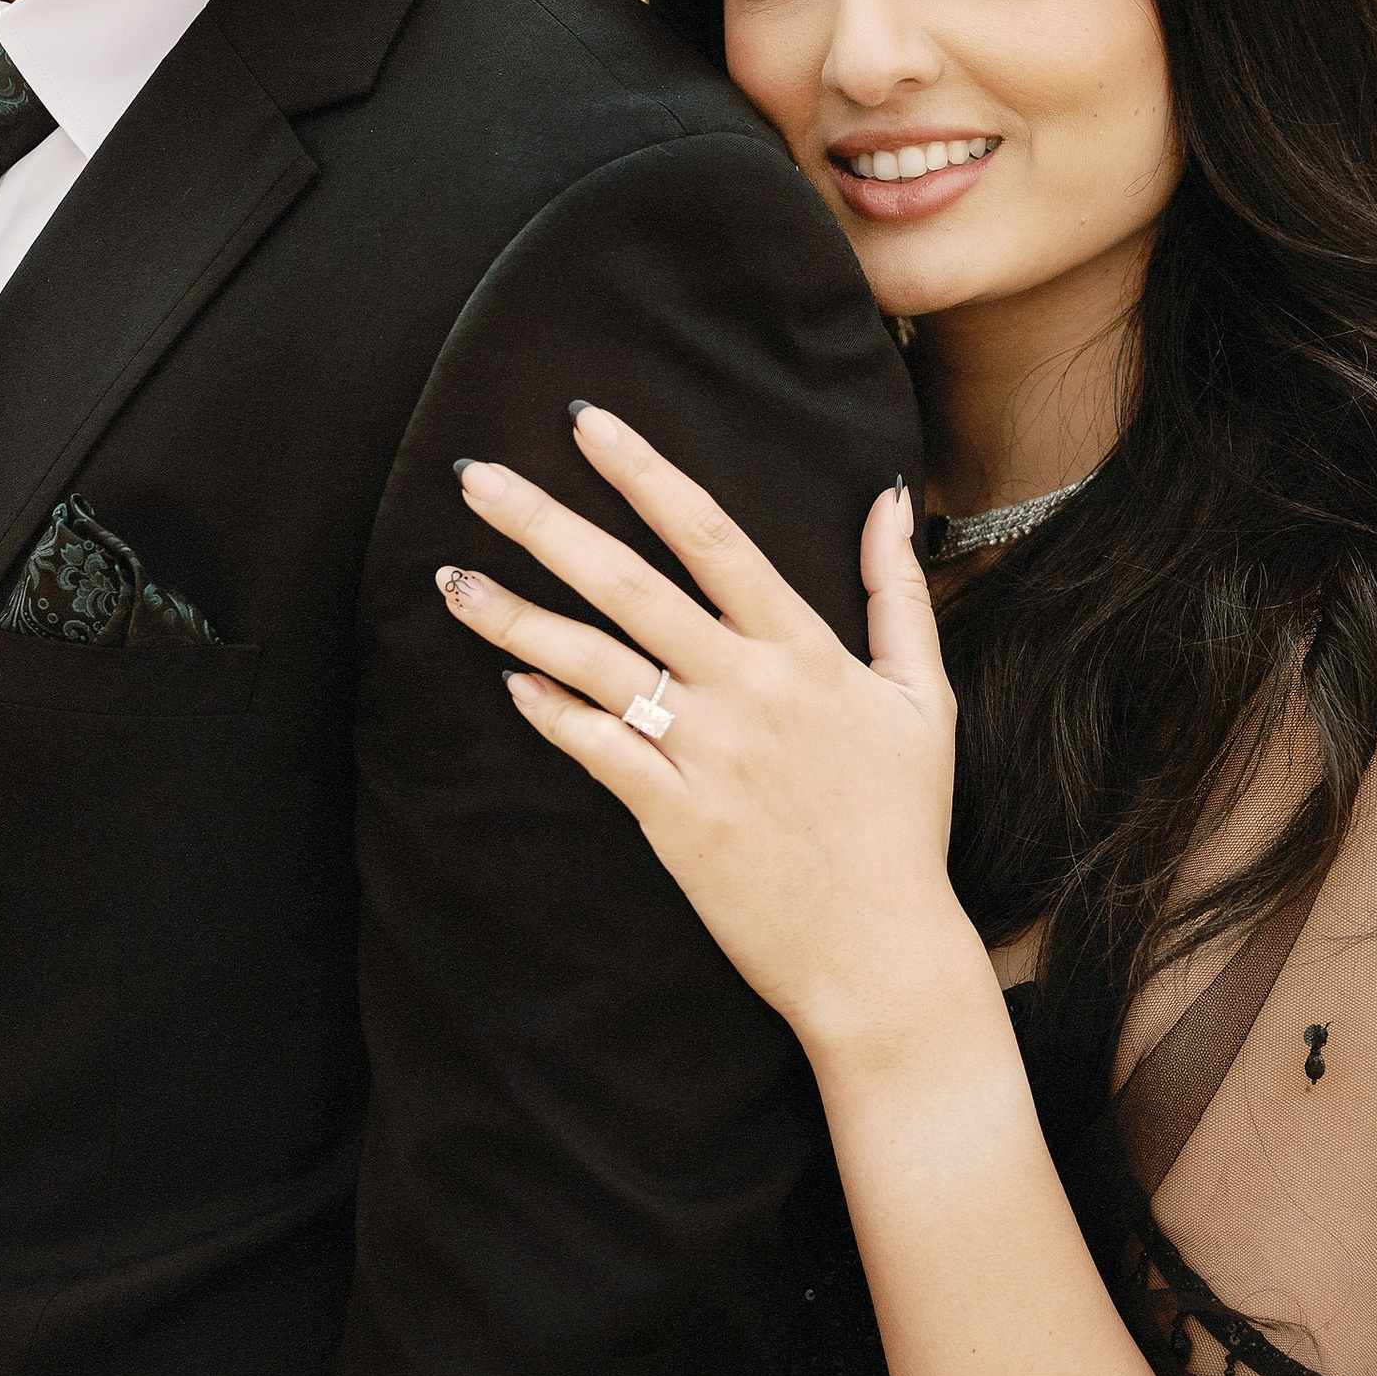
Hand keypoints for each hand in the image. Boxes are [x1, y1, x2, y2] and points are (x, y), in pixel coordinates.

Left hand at [438, 407, 977, 1073]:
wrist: (881, 954)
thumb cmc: (904, 823)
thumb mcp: (924, 697)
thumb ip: (898, 591)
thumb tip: (889, 498)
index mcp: (804, 651)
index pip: (711, 536)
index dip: (644, 473)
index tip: (586, 421)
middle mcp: (747, 690)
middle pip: (629, 584)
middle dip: (545, 523)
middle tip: (477, 475)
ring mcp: (706, 754)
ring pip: (594, 664)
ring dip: (516, 617)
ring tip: (452, 577)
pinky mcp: (674, 818)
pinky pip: (598, 751)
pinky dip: (551, 714)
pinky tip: (509, 682)